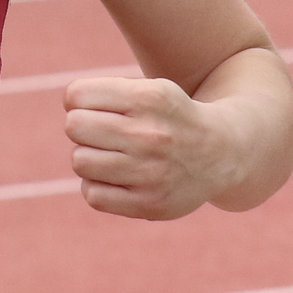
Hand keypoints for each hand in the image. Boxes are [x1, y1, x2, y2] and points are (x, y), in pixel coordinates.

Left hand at [62, 76, 246, 219]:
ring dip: (89, 157)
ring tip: (111, 155)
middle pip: (74, 127)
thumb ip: (106, 93)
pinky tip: (116, 178)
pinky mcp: (150, 204)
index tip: (94, 106)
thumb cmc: (171, 117)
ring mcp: (151, 173)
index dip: (78, 101)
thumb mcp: (149, 89)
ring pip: (79, 161)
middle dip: (83, 127)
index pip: (76, 96)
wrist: (223, 153)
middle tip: (103, 132)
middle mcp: (151, 135)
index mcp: (149, 99)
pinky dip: (97, 186)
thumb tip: (69, 105)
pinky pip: (92, 194)